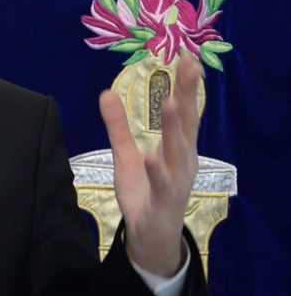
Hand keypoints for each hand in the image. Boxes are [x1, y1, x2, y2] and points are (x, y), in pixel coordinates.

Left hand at [99, 54, 202, 275]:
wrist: (150, 236)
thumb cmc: (144, 190)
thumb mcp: (126, 154)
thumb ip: (117, 126)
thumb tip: (105, 92)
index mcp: (177, 147)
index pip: (184, 112)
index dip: (186, 87)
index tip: (187, 59)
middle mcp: (182, 160)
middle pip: (187, 124)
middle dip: (188, 96)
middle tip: (190, 68)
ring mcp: (176, 180)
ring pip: (177, 151)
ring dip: (176, 129)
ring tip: (173, 104)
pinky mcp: (164, 201)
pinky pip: (162, 184)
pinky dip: (158, 170)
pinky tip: (152, 157)